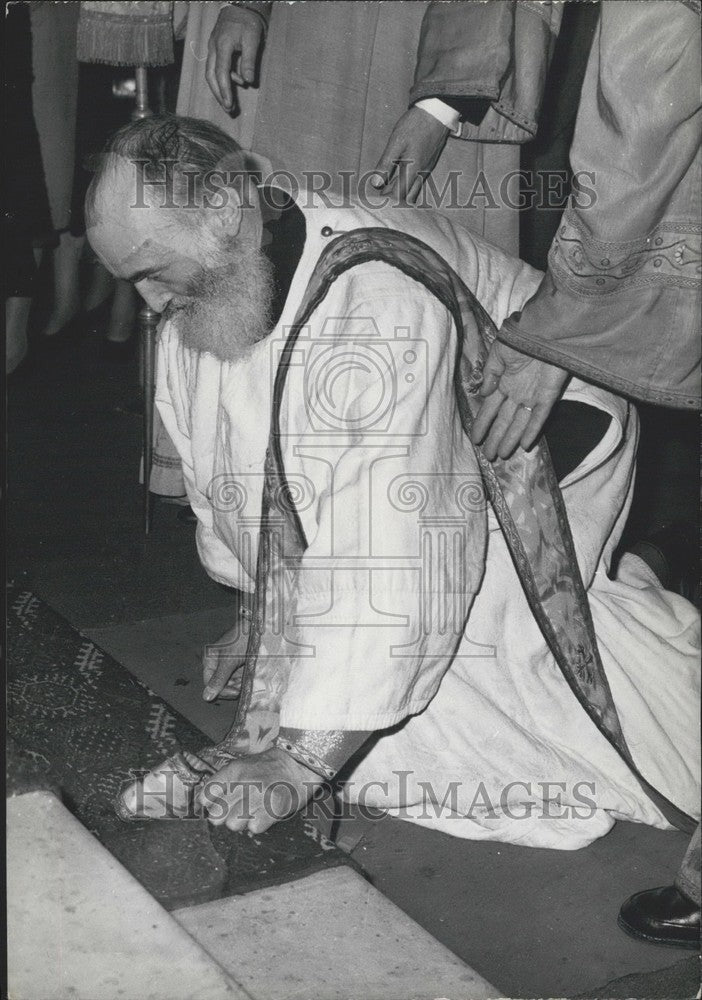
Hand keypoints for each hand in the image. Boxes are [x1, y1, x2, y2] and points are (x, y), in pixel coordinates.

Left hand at [197, 747, 321, 832]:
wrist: (299, 765)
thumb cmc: (267, 769)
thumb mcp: (242, 766)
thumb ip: (222, 782)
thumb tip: (202, 802)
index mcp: (234, 770)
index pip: (207, 795)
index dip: (211, 804)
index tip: (217, 804)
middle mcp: (244, 782)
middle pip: (217, 815)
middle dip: (225, 816)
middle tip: (239, 809)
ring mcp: (259, 794)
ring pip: (233, 824)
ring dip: (242, 821)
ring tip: (253, 811)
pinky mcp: (274, 806)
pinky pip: (254, 828)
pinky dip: (258, 824)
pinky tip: (264, 815)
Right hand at [202, 620, 249, 700]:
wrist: (257, 628)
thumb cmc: (240, 640)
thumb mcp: (229, 660)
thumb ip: (218, 679)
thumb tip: (206, 697)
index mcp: (209, 661)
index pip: (210, 684)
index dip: (221, 691)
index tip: (235, 692)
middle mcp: (217, 665)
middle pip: (221, 685)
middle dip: (232, 687)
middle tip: (243, 687)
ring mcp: (229, 666)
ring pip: (232, 683)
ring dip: (239, 684)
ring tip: (248, 678)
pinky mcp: (239, 666)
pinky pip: (240, 678)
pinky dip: (245, 679)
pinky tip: (250, 675)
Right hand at [206, 7, 264, 110]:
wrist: (241, 4)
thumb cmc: (248, 21)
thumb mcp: (253, 39)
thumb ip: (250, 61)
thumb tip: (248, 81)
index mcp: (222, 45)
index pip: (221, 73)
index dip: (224, 91)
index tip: (229, 105)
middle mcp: (213, 47)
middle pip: (210, 75)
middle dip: (218, 93)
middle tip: (228, 109)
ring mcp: (213, 47)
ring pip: (211, 72)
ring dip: (220, 87)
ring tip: (231, 100)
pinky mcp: (216, 47)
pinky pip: (216, 66)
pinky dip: (224, 76)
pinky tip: (237, 80)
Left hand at [372, 106, 449, 202]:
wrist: (438, 111)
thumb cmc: (416, 124)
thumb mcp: (396, 142)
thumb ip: (386, 163)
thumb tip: (376, 183)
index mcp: (413, 170)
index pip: (398, 196)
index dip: (387, 203)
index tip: (375, 206)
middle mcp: (421, 173)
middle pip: (407, 197)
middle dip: (393, 202)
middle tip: (378, 204)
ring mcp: (426, 168)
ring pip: (413, 190)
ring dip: (399, 194)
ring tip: (385, 195)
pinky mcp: (428, 162)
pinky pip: (416, 181)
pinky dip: (406, 185)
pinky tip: (397, 182)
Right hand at [471, 341, 568, 460]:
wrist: (545, 329)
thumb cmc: (520, 337)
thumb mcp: (498, 352)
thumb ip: (491, 374)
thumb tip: (485, 393)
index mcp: (504, 381)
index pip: (490, 408)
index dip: (483, 423)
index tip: (476, 437)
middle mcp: (517, 392)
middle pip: (504, 420)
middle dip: (495, 438)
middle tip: (489, 455)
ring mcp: (532, 395)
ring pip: (519, 423)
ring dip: (510, 439)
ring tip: (502, 455)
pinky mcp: (548, 395)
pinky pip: (539, 417)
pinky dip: (532, 431)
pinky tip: (525, 445)